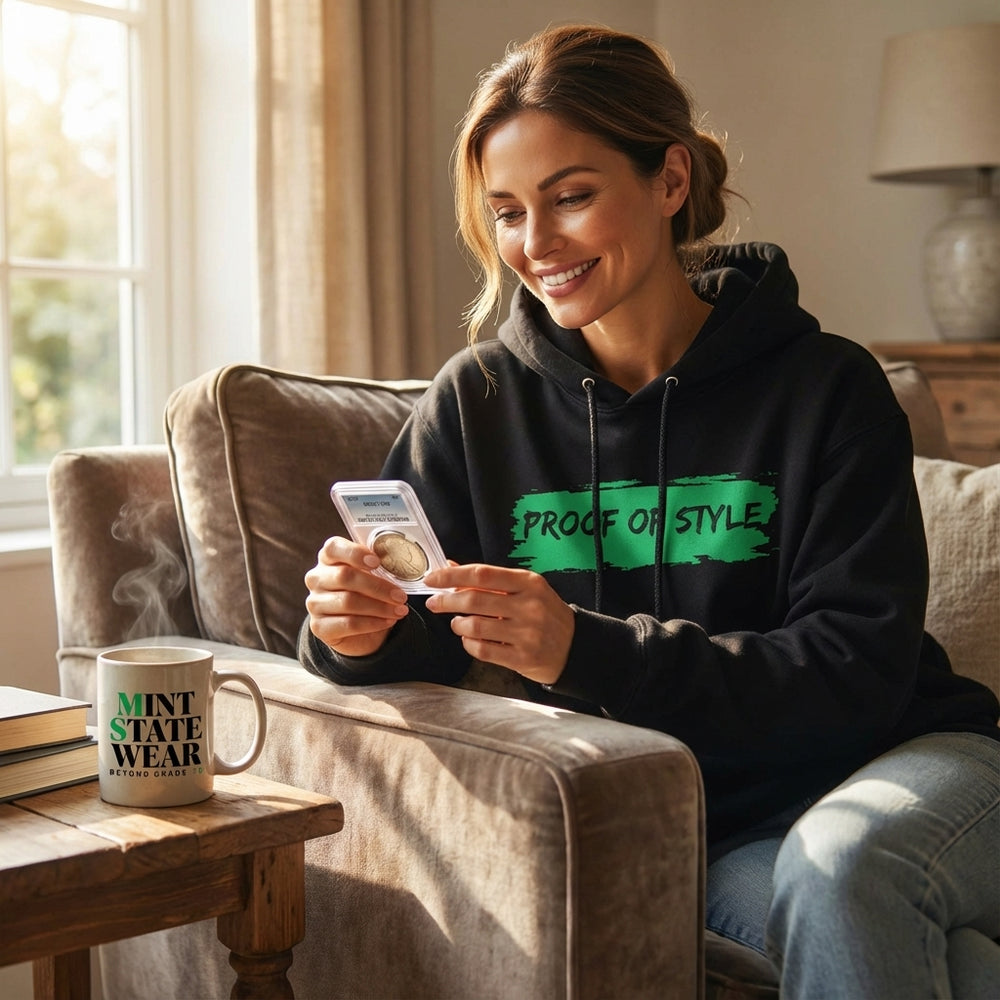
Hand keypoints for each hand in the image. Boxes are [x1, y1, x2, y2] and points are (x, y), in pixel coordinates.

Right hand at [304, 536, 408, 656]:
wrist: (358, 630)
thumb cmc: (365, 593)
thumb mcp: (371, 576)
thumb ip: (378, 567)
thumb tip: (398, 564)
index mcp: (327, 558)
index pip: (333, 548)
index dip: (355, 553)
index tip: (377, 562)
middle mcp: (316, 578)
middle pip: (344, 576)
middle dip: (378, 587)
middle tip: (401, 596)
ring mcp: (314, 603)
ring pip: (348, 602)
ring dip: (380, 607)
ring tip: (400, 610)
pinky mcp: (318, 626)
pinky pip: (349, 624)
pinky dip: (373, 623)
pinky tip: (388, 621)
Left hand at [423, 563, 573, 684]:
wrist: (576, 646)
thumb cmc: (545, 613)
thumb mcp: (524, 589)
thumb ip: (489, 580)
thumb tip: (452, 568)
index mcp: (529, 583)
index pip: (482, 575)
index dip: (452, 576)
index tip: (433, 578)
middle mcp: (529, 606)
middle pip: (474, 601)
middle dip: (447, 601)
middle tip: (434, 603)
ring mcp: (527, 633)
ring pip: (475, 627)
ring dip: (458, 624)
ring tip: (458, 623)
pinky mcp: (522, 658)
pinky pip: (483, 650)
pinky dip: (468, 644)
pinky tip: (469, 639)